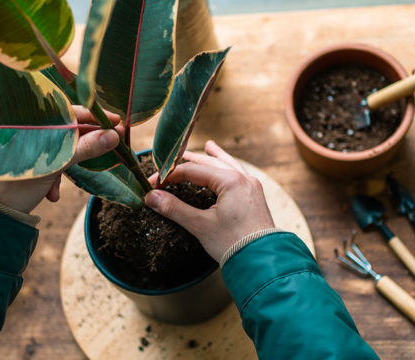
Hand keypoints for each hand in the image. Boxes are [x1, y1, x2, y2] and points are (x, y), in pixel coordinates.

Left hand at [0, 105, 121, 212]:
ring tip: (61, 186)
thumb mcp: (57, 164)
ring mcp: (29, 146)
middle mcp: (30, 129)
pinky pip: (50, 162)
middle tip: (108, 147)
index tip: (117, 123)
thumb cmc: (19, 184)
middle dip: (84, 146)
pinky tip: (51, 194)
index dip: (95, 117)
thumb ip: (85, 148)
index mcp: (33, 122)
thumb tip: (113, 136)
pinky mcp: (28, 162)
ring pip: (60, 148)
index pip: (71, 111)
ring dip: (67, 166)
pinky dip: (54, 177)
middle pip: (68, 130)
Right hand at [145, 140, 274, 261]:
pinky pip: (238, 175)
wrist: (263, 262)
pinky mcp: (254, 197)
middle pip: (210, 163)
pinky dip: (228, 169)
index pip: (192, 171)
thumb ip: (175, 209)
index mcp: (230, 181)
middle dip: (190, 162)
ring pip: (228, 166)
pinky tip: (227, 168)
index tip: (154, 184)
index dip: (170, 176)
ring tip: (208, 147)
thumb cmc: (234, 244)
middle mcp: (243, 179)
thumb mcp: (200, 225)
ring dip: (214, 158)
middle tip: (172, 158)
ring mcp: (251, 187)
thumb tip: (151, 197)